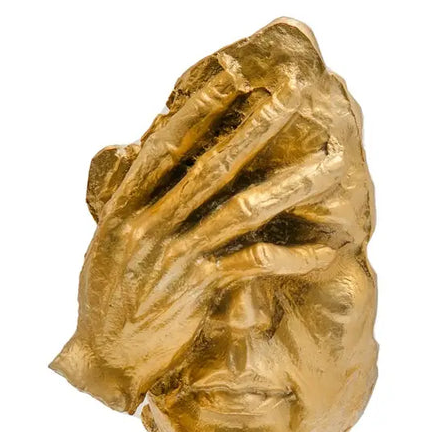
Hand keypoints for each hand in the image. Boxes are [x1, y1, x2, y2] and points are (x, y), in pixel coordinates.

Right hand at [52, 58, 353, 412]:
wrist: (102, 359)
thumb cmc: (107, 299)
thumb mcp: (111, 242)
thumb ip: (133, 200)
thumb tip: (147, 154)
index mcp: (125, 207)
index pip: (167, 146)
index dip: (200, 106)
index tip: (232, 72)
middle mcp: (149, 225)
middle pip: (210, 165)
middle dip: (254, 124)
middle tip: (289, 91)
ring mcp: (175, 257)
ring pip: (240, 210)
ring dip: (289, 185)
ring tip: (329, 163)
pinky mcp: (197, 291)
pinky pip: (253, 266)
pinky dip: (290, 259)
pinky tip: (323, 252)